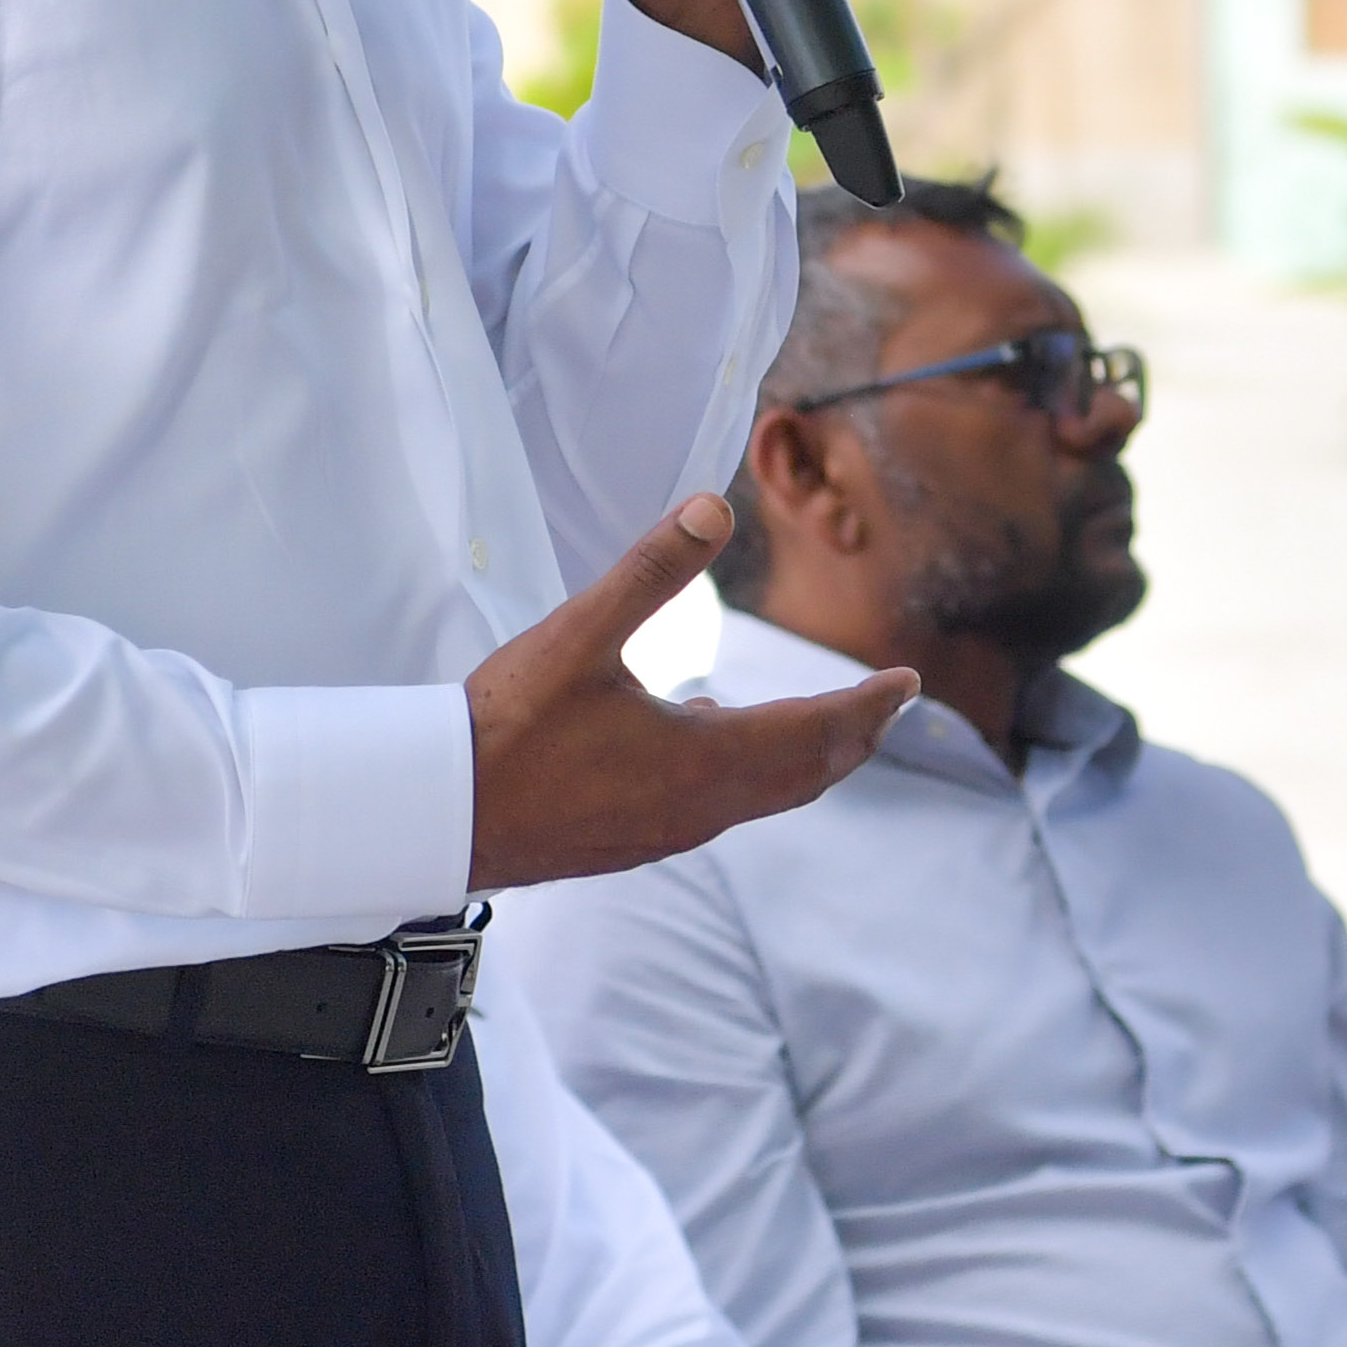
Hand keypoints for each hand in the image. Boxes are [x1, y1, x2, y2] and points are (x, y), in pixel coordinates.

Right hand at [466, 495, 913, 888]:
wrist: (436, 819)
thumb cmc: (507, 728)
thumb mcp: (581, 634)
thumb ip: (652, 570)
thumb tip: (714, 504)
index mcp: (704, 758)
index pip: (816, 730)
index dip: (869, 704)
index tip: (910, 681)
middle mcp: (699, 807)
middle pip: (803, 774)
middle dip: (852, 736)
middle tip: (890, 706)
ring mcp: (665, 832)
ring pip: (762, 796)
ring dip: (804, 759)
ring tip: (824, 724)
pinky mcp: (630, 842)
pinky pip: (717, 806)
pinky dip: (748, 774)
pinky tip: (709, 735)